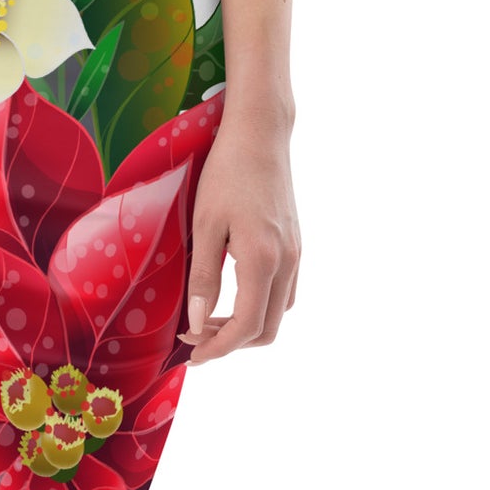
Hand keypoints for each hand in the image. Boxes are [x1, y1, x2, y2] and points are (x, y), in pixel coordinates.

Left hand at [181, 103, 299, 362]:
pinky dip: (261, 304)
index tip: (193, 354)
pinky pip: (284, 290)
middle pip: (268, 329)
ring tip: (210, 317)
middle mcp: (287, 263)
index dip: (219, 348)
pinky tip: (233, 292)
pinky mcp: (296, 244)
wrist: (260, 134)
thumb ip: (203, 277)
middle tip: (196, 337)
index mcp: (263, 260)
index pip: (247, 326)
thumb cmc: (226, 173)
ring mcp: (296, 254)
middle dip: (232, 342)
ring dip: (248, 325)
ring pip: (279, 312)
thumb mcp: (205, 224)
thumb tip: (197, 322)